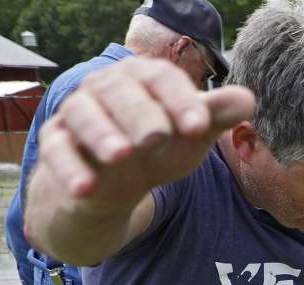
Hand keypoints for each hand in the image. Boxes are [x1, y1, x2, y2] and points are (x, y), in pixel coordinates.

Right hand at [36, 57, 254, 206]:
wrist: (114, 183)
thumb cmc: (158, 149)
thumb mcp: (189, 136)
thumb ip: (214, 117)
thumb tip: (248, 100)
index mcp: (142, 78)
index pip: (161, 78)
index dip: (181, 100)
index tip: (200, 127)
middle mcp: (104, 88)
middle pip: (120, 93)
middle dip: (140, 114)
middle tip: (157, 137)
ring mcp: (75, 114)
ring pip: (83, 115)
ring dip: (101, 134)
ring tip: (122, 155)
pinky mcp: (54, 144)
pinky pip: (57, 152)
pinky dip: (70, 169)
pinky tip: (87, 188)